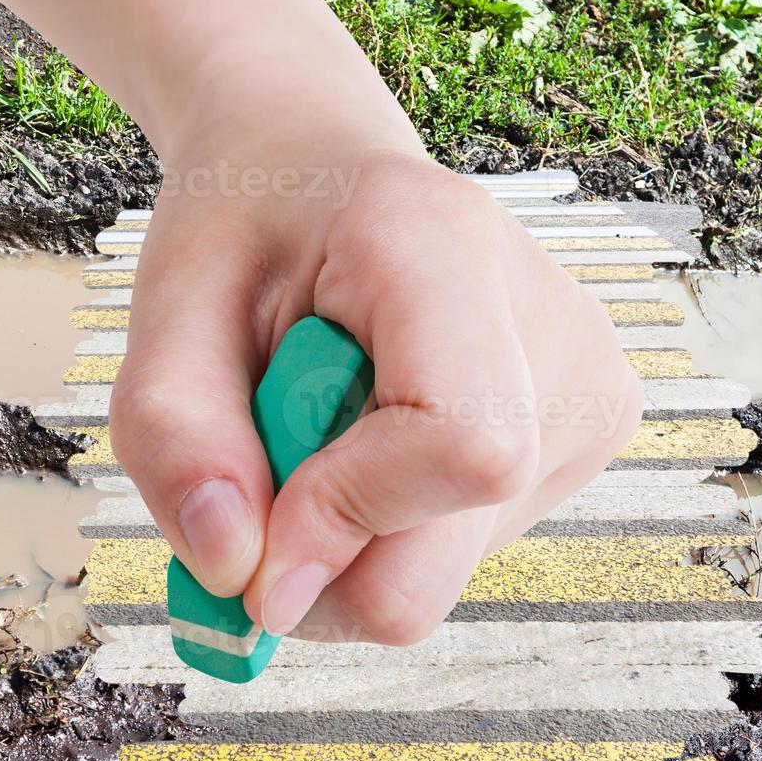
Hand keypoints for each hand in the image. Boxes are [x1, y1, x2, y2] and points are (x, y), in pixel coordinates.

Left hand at [110, 148, 643, 644]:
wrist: (329, 182)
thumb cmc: (252, 230)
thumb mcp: (173, 307)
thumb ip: (177, 439)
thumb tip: (238, 578)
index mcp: (448, 251)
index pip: (464, 444)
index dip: (348, 517)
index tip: (256, 526)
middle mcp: (553, 327)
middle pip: (449, 550)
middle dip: (324, 551)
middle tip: (272, 463)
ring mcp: (585, 387)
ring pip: (445, 569)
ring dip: (351, 536)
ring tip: (328, 431)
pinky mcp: (588, 431)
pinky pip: (465, 550)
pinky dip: (392, 527)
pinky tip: (378, 442)